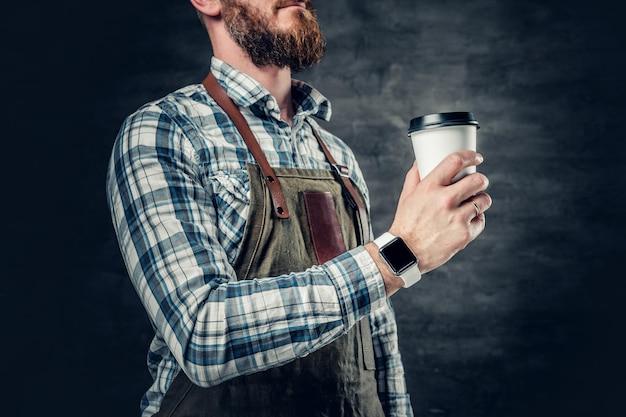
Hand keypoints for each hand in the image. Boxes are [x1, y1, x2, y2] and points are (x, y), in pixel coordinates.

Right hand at [366, 150, 491, 295]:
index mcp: (429, 187)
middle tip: (479, 183)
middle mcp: (444, 200)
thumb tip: (421, 161)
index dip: (470, 156)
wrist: (405, 253)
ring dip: (481, 200)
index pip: (455, 161)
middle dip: (481, 179)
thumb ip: (415, 176)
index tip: (476, 158)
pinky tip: (467, 221)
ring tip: (474, 203)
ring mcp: (456, 218)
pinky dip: (476, 220)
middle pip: (477, 180)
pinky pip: (481, 220)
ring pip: (484, 200)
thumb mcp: (407, 196)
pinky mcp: (465, 234)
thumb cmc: (406, 223)